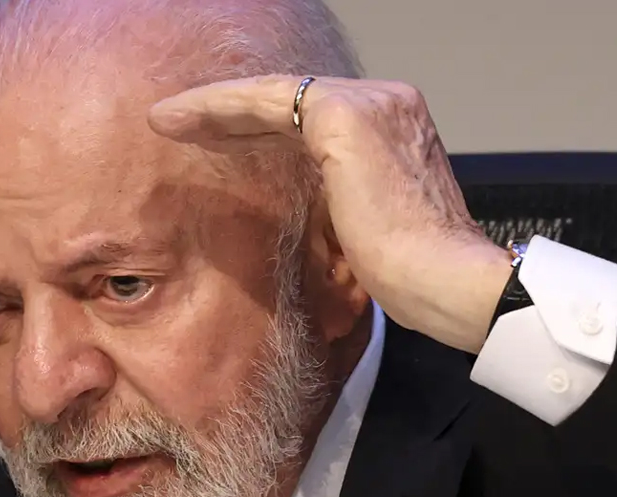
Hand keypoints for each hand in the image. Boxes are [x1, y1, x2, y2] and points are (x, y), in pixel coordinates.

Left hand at [148, 75, 512, 353]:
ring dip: (215, 107)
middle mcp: (386, 102)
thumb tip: (302, 208)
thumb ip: (335, 202)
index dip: (259, 128)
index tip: (220, 143)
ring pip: (273, 96)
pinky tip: (180, 120)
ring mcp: (369, 104)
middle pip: (291, 100)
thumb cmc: (414, 274)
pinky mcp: (345, 118)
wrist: (447, 281)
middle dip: (232, 114)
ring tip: (168, 119)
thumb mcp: (365, 229)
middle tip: (183, 124)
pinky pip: (265, 103)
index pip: (313, 117)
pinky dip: (218, 108)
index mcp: (395, 128)